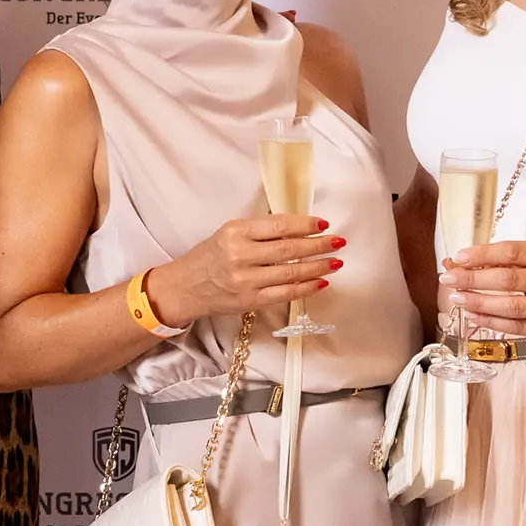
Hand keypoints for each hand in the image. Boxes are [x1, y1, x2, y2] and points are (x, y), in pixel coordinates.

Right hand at [147, 213, 344, 326]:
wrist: (186, 287)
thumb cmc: (211, 256)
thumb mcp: (229, 233)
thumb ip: (259, 230)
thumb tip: (298, 227)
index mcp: (236, 232)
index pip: (278, 226)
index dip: (305, 225)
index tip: (323, 224)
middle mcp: (241, 255)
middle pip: (288, 249)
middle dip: (318, 245)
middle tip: (338, 242)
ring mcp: (246, 280)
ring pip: (290, 272)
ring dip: (318, 267)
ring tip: (335, 261)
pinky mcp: (250, 301)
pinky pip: (285, 294)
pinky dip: (306, 288)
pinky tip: (321, 282)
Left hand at [443, 238, 525, 342]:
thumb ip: (504, 258)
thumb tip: (460, 262)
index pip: (511, 252)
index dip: (482, 255)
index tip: (459, 258)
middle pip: (508, 280)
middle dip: (473, 280)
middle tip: (449, 279)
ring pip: (512, 306)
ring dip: (479, 303)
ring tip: (458, 299)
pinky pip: (517, 327)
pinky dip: (492, 321)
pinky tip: (473, 315)